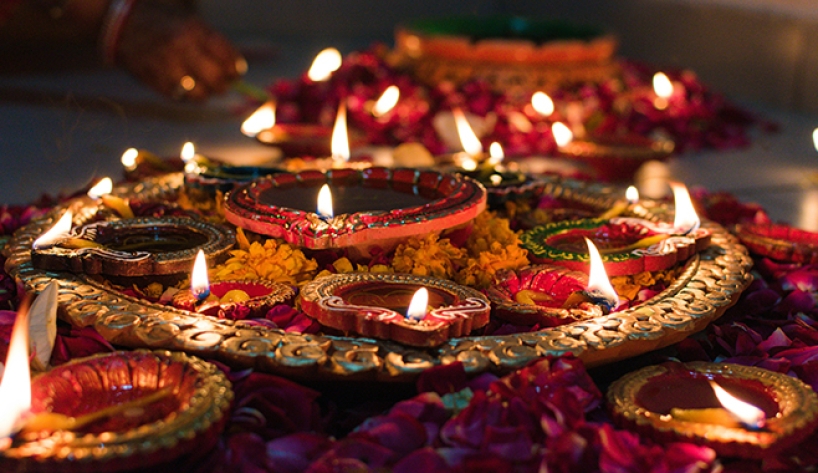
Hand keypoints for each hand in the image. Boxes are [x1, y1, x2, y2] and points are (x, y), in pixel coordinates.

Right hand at [113, 0, 244, 101]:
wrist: (122, 24)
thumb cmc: (163, 23)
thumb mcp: (189, 22)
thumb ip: (212, 43)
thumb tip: (235, 69)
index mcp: (193, 30)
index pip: (227, 58)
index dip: (235, 69)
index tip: (235, 72)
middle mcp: (181, 48)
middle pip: (216, 79)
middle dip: (223, 84)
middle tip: (222, 84)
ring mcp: (166, 66)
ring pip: (200, 94)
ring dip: (205, 93)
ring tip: (203, 87)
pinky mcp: (154, 81)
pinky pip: (180, 98)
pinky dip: (187, 96)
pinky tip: (184, 86)